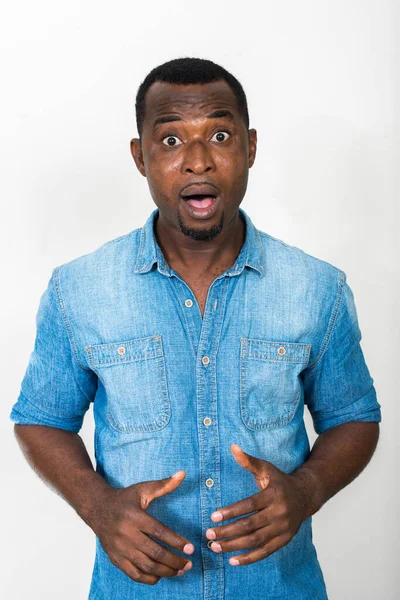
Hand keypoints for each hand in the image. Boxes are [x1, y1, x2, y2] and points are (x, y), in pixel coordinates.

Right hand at [89, 471, 194, 584]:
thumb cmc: (124, 499)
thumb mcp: (143, 489)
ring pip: (145, 566)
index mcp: (135, 516)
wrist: (98, 508)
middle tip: (188, 564)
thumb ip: (164, 484)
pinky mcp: (115, 558)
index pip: (159, 532)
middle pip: (154, 552)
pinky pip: (134, 574)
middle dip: (174, 561)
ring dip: (165, 571)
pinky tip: (160, 575)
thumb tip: (182, 474)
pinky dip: (149, 578)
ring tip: (179, 571)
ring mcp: (120, 548)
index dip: (176, 541)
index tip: (190, 548)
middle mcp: (126, 534)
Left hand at [205, 444, 309, 565]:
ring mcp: (283, 529)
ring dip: (234, 546)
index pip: (249, 505)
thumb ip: (248, 461)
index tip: (213, 517)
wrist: (305, 496)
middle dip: (228, 532)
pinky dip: (249, 558)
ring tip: (215, 546)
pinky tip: (232, 561)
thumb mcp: (266, 468)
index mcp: (273, 495)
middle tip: (209, 534)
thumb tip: (232, 447)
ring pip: (256, 541)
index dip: (231, 512)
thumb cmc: (280, 481)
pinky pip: (265, 552)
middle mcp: (279, 513)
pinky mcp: (284, 541)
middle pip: (250, 526)